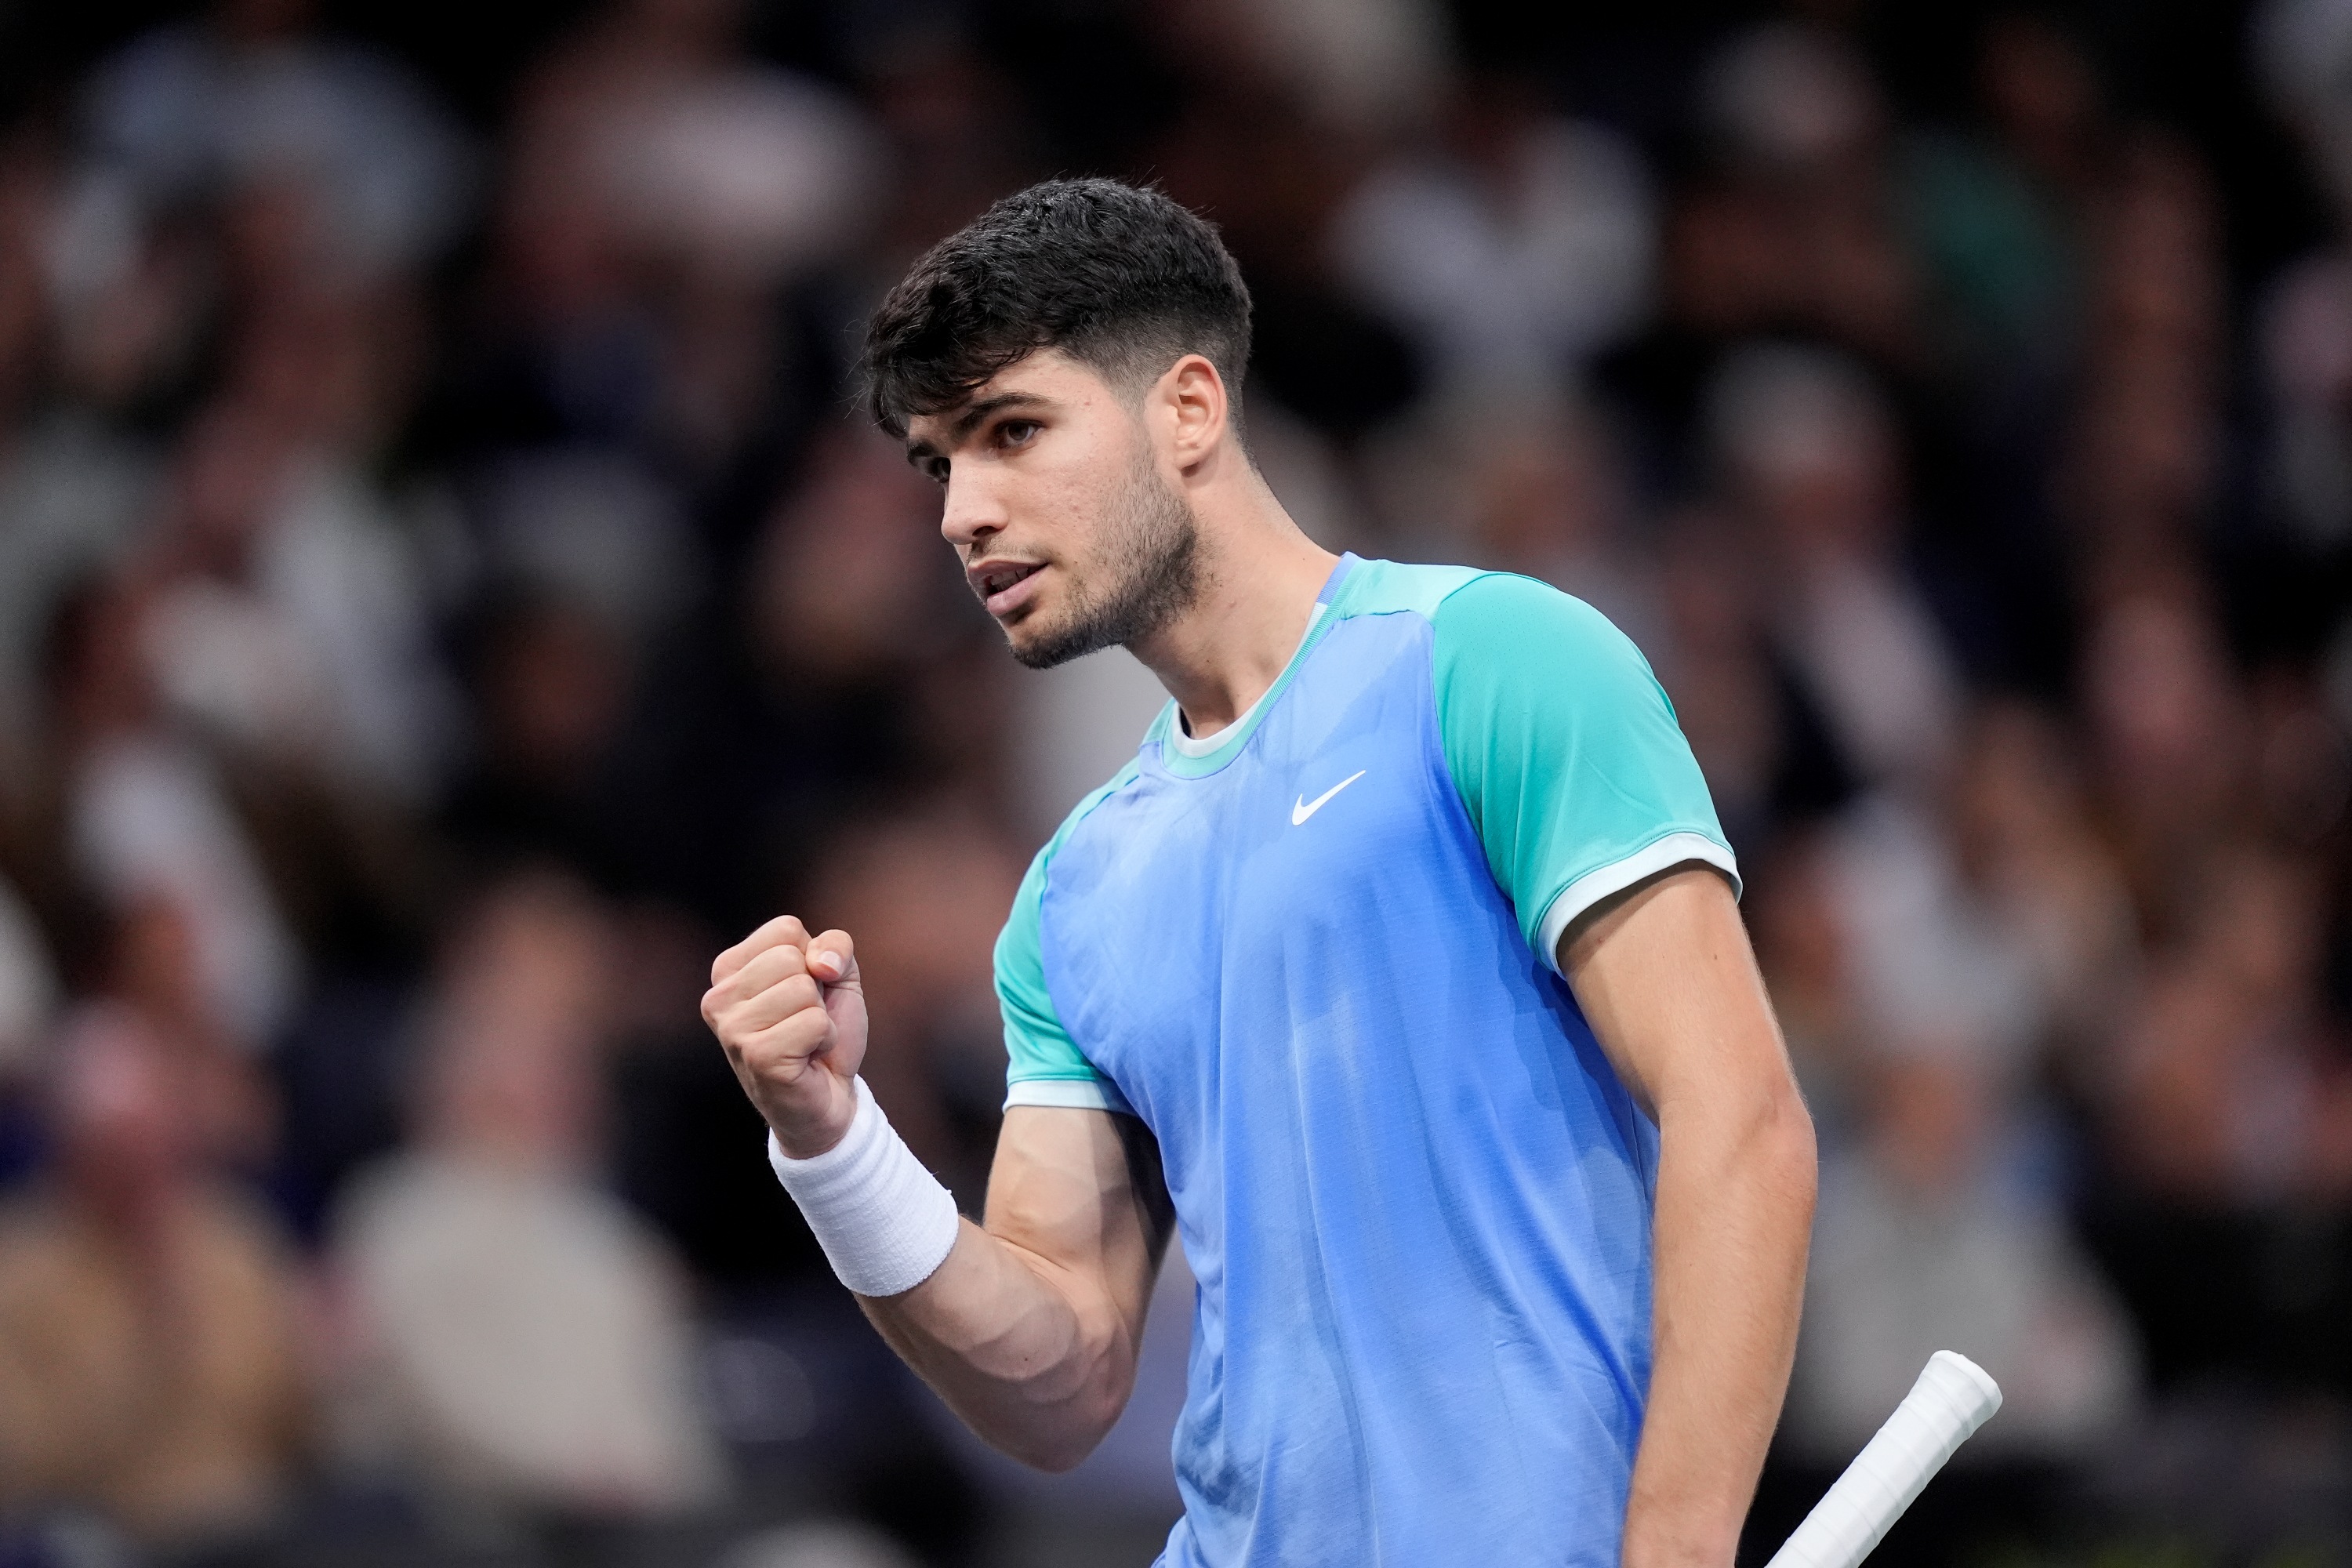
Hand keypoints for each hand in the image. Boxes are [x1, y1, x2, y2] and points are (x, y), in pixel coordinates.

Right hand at [702, 916, 866, 1157]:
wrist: (828, 1099)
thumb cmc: (823, 1033)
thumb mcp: (837, 977)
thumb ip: (835, 946)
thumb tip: (822, 963)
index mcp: (728, 970)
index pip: (785, 929)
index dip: (814, 959)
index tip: (804, 994)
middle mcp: (718, 998)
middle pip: (792, 958)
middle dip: (817, 991)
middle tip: (804, 1023)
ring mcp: (733, 1029)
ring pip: (803, 989)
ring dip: (821, 1018)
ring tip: (804, 1042)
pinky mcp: (756, 1057)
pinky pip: (815, 1023)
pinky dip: (825, 1040)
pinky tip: (807, 1059)